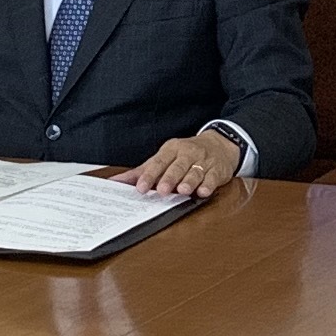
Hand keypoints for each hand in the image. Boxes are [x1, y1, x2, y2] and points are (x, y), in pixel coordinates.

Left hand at [118, 130, 244, 198]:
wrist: (219, 144)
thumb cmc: (185, 154)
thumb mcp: (164, 157)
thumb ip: (142, 171)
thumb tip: (117, 181)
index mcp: (172, 149)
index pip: (158, 162)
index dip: (149, 175)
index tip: (140, 187)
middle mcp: (187, 154)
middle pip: (177, 166)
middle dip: (169, 178)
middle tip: (162, 190)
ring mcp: (203, 161)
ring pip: (195, 171)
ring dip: (189, 181)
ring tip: (183, 190)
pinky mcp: (217, 170)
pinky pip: (212, 177)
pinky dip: (208, 184)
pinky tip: (203, 191)